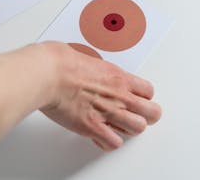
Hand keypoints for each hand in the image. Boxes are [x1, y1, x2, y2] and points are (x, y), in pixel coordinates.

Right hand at [40, 42, 161, 150]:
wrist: (47, 74)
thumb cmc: (60, 62)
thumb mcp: (84, 56)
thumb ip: (93, 68)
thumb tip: (87, 68)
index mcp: (117, 76)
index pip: (148, 91)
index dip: (144, 97)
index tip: (136, 99)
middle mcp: (118, 95)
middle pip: (152, 113)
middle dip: (146, 116)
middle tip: (136, 116)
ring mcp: (107, 113)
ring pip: (137, 129)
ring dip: (129, 129)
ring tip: (119, 127)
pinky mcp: (93, 128)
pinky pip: (113, 143)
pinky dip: (108, 142)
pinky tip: (101, 136)